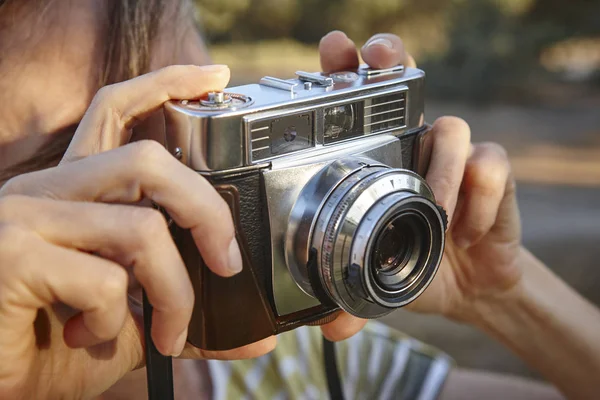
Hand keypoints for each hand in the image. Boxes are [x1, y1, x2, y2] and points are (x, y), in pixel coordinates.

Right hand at [0, 65, 274, 399]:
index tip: (214, 78)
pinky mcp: (12, 255)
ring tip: (165, 330)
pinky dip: (116, 320)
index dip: (167, 84)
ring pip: (142, 227)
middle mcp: (47, 192)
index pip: (118, 111)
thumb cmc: (46, 348)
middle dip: (206, 211)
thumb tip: (252, 338)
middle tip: (227, 261)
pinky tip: (88, 336)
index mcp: (74, 194)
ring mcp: (26, 218)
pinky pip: (105, 280)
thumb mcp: (129, 324)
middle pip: (148, 160)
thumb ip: (184, 314)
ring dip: (173, 290)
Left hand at [317, 32, 521, 339]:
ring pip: (451, 127)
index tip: (334, 50)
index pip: (362, 108)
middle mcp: (416, 148)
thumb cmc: (414, 269)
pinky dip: (479, 201)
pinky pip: (491, 166)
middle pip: (408, 80)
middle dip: (392, 60)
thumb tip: (326, 325)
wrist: (468, 288)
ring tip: (439, 219)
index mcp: (379, 162)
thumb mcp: (375, 279)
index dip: (347, 72)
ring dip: (441, 174)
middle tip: (381, 57)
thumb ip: (348, 295)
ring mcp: (455, 158)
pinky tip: (469, 233)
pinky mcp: (493, 176)